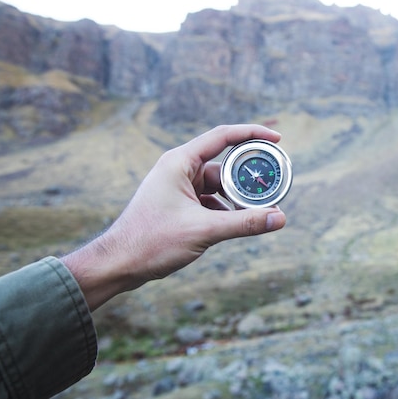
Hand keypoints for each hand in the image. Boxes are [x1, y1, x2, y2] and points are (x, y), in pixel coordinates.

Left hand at [61, 124, 286, 310]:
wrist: (118, 264)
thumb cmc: (151, 242)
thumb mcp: (203, 230)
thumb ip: (244, 223)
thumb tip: (279, 218)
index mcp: (180, 162)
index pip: (223, 137)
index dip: (253, 134)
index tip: (278, 139)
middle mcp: (179, 170)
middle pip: (224, 165)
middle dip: (248, 178)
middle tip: (272, 187)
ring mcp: (178, 188)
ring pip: (218, 186)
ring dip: (236, 199)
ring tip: (257, 213)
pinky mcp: (178, 205)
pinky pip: (209, 201)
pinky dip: (224, 210)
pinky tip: (234, 225)